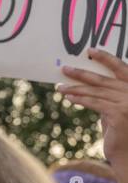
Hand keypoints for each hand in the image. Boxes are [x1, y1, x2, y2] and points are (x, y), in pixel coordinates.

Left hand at [58, 48, 127, 171]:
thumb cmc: (122, 131)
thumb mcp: (116, 108)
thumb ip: (108, 95)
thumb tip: (87, 83)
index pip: (121, 68)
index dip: (106, 58)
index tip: (90, 51)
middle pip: (104, 79)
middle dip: (82, 73)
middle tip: (64, 69)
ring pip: (96, 91)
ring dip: (75, 88)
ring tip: (60, 87)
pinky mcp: (119, 113)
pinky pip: (95, 103)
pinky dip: (80, 99)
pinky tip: (68, 97)